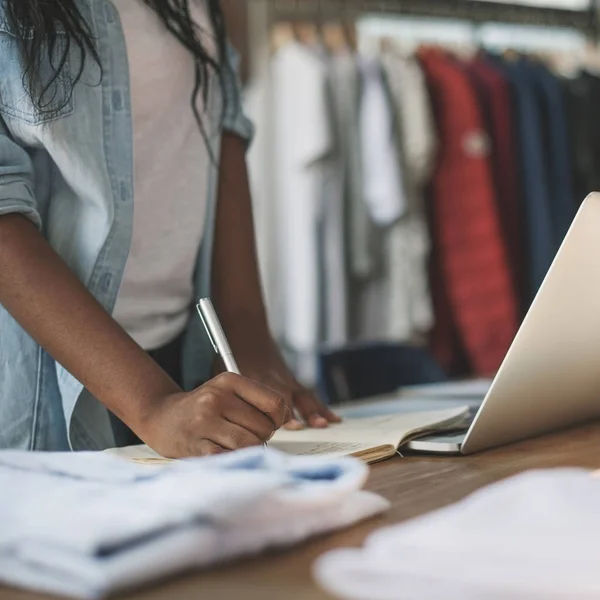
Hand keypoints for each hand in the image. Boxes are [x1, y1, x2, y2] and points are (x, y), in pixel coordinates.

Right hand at [139, 373, 285, 457]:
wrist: (161, 416)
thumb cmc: (204, 408)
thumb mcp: (228, 391)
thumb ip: (257, 401)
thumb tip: (287, 420)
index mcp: (229, 381)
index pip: (275, 403)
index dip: (278, 419)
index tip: (268, 423)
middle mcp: (217, 397)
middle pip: (264, 427)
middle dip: (262, 437)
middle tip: (245, 435)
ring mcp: (204, 421)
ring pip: (250, 444)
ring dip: (249, 450)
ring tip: (235, 444)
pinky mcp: (195, 445)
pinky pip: (228, 457)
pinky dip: (232, 459)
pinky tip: (223, 452)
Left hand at [220, 329, 340, 429]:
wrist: (247, 331)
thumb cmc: (232, 354)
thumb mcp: (223, 372)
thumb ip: (230, 396)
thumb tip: (230, 423)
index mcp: (254, 378)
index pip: (268, 397)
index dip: (277, 411)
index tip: (288, 425)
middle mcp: (272, 378)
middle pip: (284, 397)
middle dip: (291, 414)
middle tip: (299, 428)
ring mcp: (284, 379)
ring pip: (301, 396)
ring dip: (312, 411)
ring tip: (322, 424)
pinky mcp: (291, 380)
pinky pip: (308, 395)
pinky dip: (320, 407)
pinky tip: (332, 419)